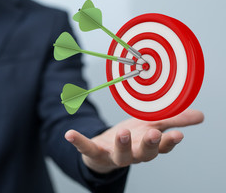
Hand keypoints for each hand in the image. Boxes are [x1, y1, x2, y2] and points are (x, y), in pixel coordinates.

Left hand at [65, 108, 203, 173]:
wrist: (106, 149)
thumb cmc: (131, 136)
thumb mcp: (152, 124)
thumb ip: (174, 119)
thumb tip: (200, 115)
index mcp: (147, 145)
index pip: (161, 147)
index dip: (169, 142)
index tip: (177, 134)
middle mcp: (133, 154)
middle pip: (143, 154)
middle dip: (148, 144)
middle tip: (151, 133)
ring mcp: (113, 155)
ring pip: (120, 154)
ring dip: (121, 144)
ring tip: (121, 131)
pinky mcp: (95, 152)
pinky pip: (86, 149)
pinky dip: (78, 142)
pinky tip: (69, 133)